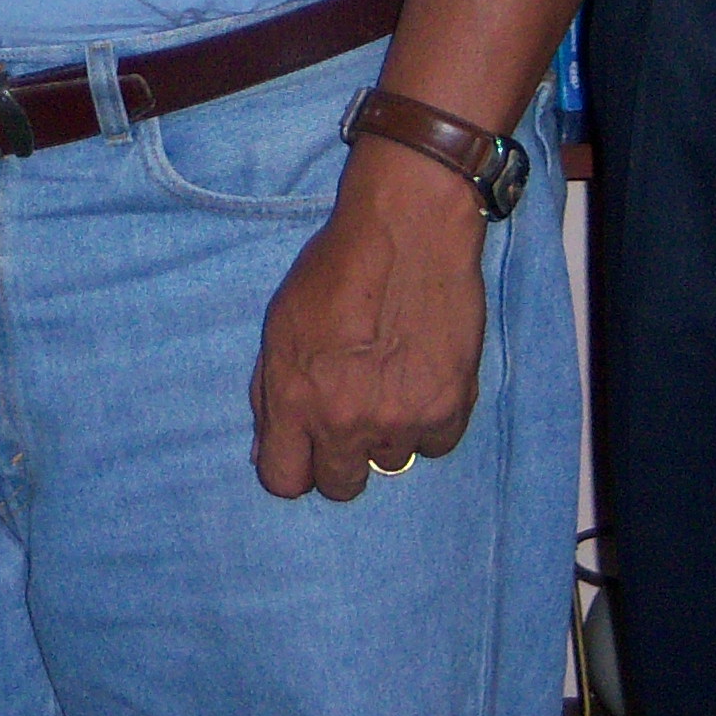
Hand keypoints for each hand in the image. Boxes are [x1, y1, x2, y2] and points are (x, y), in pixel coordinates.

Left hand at [250, 140, 487, 502]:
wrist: (408, 229)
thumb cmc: (336, 268)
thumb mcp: (280, 325)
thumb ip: (271, 395)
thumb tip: (266, 452)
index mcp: (295, 400)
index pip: (285, 481)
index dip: (294, 465)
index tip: (305, 448)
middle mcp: (346, 421)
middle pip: (340, 486)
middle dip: (340, 457)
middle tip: (351, 412)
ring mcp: (401, 420)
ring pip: (390, 463)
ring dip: (388, 432)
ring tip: (390, 377)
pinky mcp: (449, 409)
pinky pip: (435, 444)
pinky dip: (429, 419)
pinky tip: (421, 375)